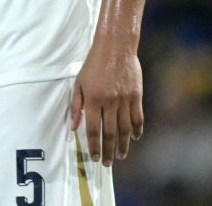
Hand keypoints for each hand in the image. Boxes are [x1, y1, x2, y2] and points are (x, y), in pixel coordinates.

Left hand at [70, 40, 143, 166]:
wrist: (115, 48)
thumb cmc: (93, 65)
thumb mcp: (79, 83)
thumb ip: (76, 106)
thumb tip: (73, 128)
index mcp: (93, 99)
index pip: (92, 129)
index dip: (93, 145)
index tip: (94, 157)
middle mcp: (109, 102)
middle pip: (110, 133)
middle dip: (108, 151)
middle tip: (107, 163)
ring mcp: (125, 99)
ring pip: (125, 128)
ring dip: (123, 145)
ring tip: (120, 156)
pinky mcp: (137, 96)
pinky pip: (138, 117)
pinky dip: (136, 130)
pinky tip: (134, 138)